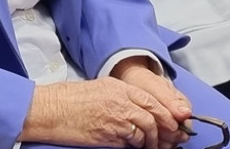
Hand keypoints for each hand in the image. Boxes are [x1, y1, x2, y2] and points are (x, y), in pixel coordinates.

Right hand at [20, 72, 189, 147]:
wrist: (53, 109)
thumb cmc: (73, 99)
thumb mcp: (102, 88)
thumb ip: (123, 96)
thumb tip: (142, 109)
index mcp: (120, 87)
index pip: (153, 99)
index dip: (168, 112)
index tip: (176, 121)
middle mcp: (121, 100)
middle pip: (154, 114)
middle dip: (167, 127)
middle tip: (173, 137)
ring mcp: (115, 118)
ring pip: (146, 130)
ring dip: (153, 141)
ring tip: (154, 146)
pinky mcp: (109, 135)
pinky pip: (131, 142)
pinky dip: (138, 146)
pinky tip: (138, 148)